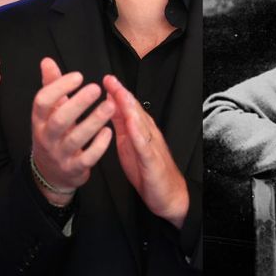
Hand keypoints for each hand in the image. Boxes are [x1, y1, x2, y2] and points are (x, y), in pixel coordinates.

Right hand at [30, 58, 115, 204]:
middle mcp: (46, 138)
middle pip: (59, 120)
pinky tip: (109, 131)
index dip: (58, 88)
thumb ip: (50, 86)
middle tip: (96, 88)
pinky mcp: (74, 169)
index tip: (78, 76)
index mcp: (39, 121)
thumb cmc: (53, 134)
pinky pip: (87, 158)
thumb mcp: (48, 112)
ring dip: (94, 121)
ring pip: (75, 139)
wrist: (51, 173)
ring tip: (110, 106)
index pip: (42, 102)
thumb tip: (47, 61)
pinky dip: (99, 145)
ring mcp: (60, 155)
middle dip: (78, 104)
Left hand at [104, 75, 187, 226]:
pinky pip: (145, 145)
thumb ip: (121, 125)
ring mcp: (151, 146)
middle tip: (110, 79)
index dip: (118, 92)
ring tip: (119, 94)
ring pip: (141, 123)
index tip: (106, 79)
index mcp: (140, 131)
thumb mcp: (128, 144)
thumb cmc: (147, 170)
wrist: (168, 195)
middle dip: (122, 94)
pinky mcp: (152, 161)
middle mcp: (147, 134)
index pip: (129, 107)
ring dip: (130, 107)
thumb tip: (109, 106)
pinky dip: (138, 133)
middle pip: (135, 110)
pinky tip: (131, 123)